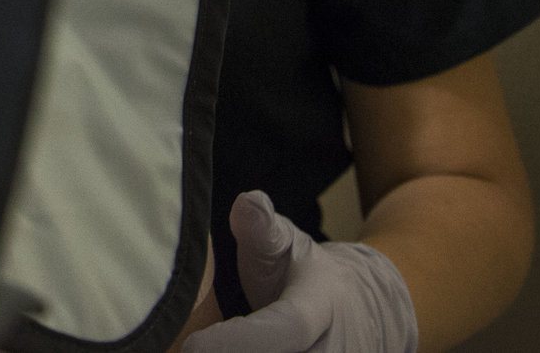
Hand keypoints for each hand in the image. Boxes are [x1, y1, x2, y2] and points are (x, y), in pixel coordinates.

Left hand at [181, 191, 417, 352]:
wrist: (360, 311)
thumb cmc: (305, 274)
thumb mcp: (287, 244)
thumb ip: (263, 228)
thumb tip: (248, 201)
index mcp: (318, 310)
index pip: (281, 331)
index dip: (238, 342)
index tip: (191, 348)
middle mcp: (330, 352)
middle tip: (180, 352)